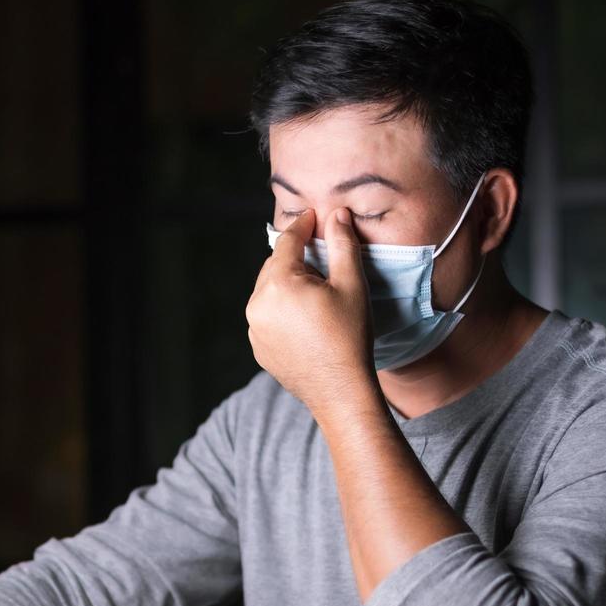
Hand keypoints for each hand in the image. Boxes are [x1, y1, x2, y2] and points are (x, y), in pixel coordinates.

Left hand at [247, 208, 375, 415]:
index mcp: (278, 283)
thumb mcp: (351, 285)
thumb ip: (342, 245)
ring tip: (316, 296)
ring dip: (287, 286)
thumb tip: (337, 215)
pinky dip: (281, 311)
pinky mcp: (258, 347)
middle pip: (275, 266)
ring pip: (269, 292)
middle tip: (322, 264)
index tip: (313, 217)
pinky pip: (266, 317)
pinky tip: (305, 321)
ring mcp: (254, 328)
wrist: (340, 391)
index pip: (287, 242)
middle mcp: (257, 303)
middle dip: (296, 260)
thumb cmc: (349, 336)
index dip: (302, 226)